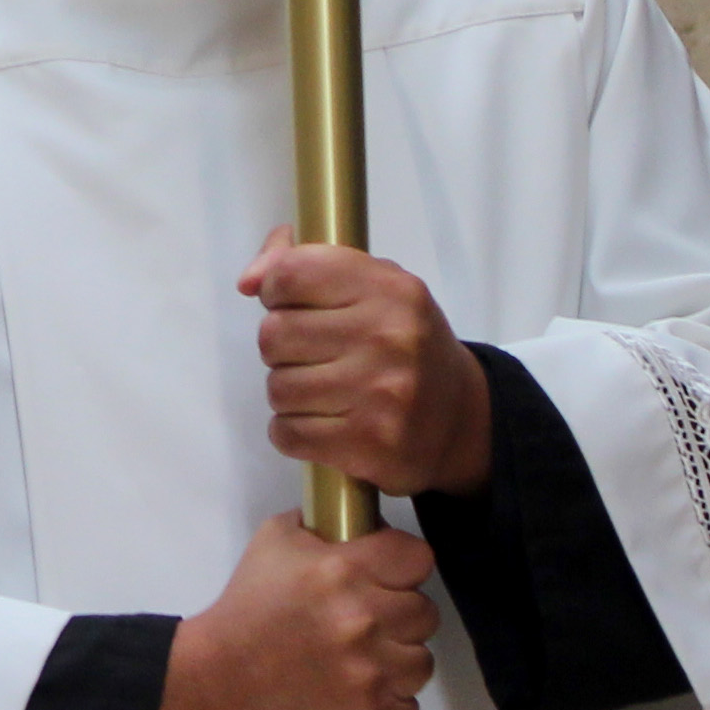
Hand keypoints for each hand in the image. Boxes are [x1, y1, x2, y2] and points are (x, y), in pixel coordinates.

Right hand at [157, 513, 437, 709]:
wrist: (208, 691)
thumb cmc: (242, 616)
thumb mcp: (272, 545)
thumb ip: (321, 525)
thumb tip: (359, 520)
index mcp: (341, 572)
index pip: (417, 559)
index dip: (401, 568)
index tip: (385, 580)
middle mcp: (362, 623)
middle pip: (425, 613)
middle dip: (398, 618)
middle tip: (365, 628)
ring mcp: (369, 679)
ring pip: (420, 663)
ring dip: (395, 664)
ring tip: (358, 667)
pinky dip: (386, 708)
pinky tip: (354, 699)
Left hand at [243, 230, 494, 496]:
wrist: (460, 418)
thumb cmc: (405, 344)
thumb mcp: (376, 286)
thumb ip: (310, 263)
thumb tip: (250, 279)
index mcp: (389, 289)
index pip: (291, 273)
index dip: (274, 289)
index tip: (288, 303)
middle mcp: (387, 338)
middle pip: (273, 334)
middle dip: (281, 347)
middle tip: (311, 355)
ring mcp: (380, 395)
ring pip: (277, 388)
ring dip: (288, 392)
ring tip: (321, 391)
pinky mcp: (368, 445)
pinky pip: (288, 433)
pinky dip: (291, 431)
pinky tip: (321, 422)